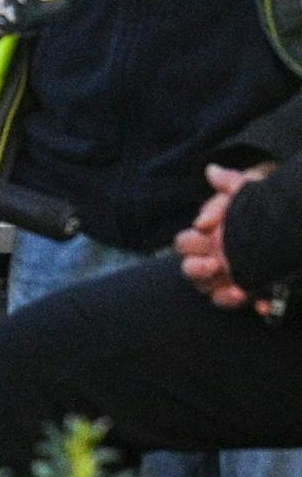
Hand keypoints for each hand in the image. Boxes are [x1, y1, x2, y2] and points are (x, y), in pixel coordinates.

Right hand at [176, 161, 274, 308]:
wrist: (293, 224)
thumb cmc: (264, 205)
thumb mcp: (249, 190)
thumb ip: (230, 183)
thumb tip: (211, 171)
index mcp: (207, 237)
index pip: (184, 244)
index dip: (189, 245)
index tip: (206, 241)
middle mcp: (215, 259)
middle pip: (191, 271)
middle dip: (197, 270)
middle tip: (215, 266)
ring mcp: (234, 278)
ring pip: (214, 293)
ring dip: (223, 295)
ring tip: (239, 291)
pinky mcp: (258, 291)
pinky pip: (251, 305)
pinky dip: (257, 305)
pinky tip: (264, 303)